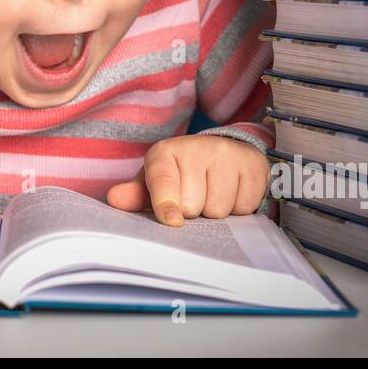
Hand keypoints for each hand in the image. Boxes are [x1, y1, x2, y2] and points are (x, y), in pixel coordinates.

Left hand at [105, 135, 268, 225]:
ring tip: (213, 193)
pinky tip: (233, 191)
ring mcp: (227, 154)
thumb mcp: (155, 182)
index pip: (164, 179)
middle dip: (193, 211)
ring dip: (215, 211)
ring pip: (219, 209)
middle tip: (195, 196)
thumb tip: (114, 199)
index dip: (166, 203)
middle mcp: (196, 147)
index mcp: (165, 152)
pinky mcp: (253, 164)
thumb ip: (136, 194)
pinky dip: (239, 207)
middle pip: (193, 205)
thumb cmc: (181, 174)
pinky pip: (245, 206)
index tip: (172, 220)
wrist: (223, 153)